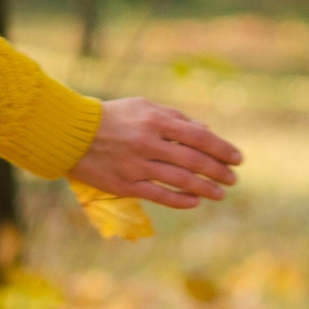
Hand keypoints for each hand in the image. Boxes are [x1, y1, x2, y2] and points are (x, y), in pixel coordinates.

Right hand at [68, 97, 242, 209]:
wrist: (70, 133)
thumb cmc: (111, 116)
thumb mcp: (142, 107)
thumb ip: (175, 117)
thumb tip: (206, 129)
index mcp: (155, 120)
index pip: (198, 136)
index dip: (221, 148)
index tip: (238, 158)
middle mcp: (148, 143)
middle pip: (194, 160)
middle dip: (218, 171)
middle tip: (233, 178)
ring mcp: (137, 165)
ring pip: (181, 180)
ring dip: (206, 188)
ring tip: (221, 193)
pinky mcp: (126, 184)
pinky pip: (160, 195)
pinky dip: (181, 200)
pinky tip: (196, 201)